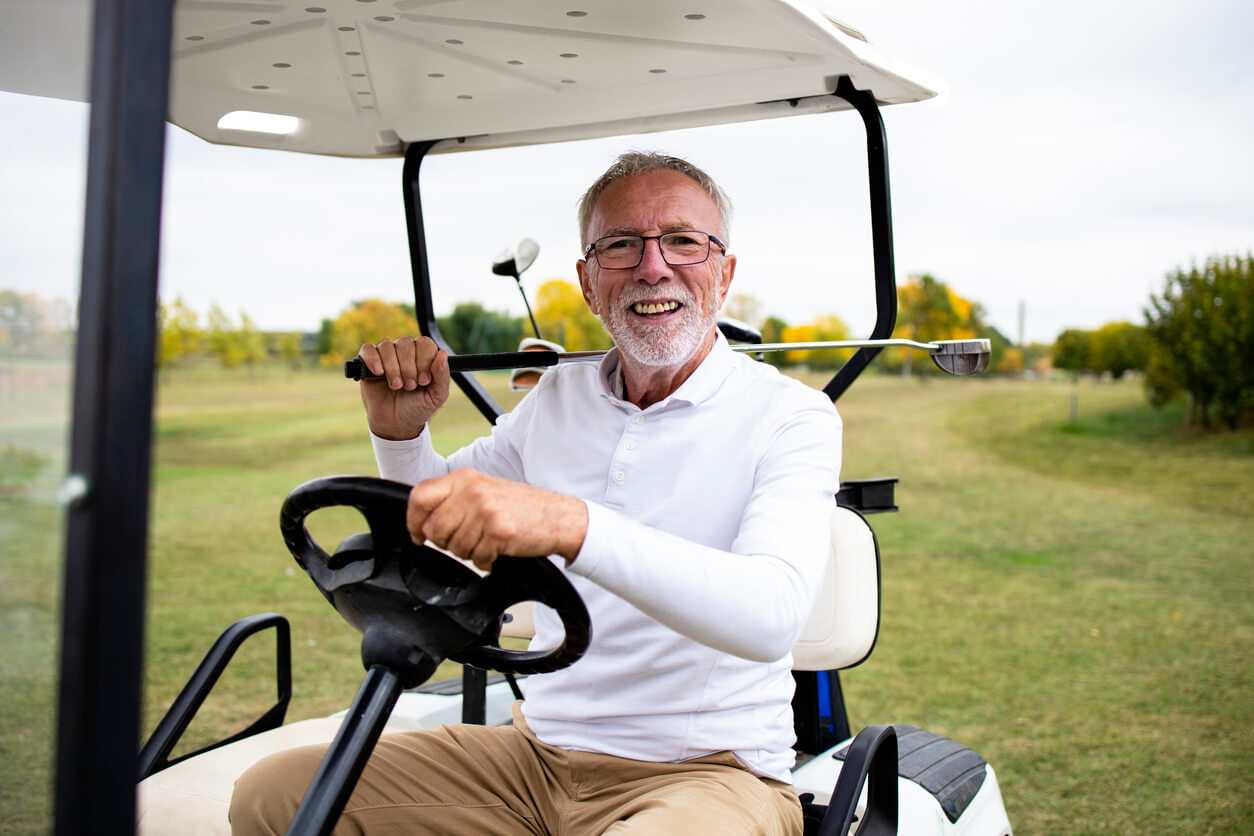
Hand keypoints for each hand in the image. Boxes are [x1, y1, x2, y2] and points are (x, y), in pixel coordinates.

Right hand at [358, 337, 449, 439]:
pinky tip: (379, 373)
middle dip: (408, 367)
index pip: (424, 343)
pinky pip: (367, 349)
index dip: (424, 360)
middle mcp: (405, 353)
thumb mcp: (436, 396)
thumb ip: (442, 376)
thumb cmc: (417, 408)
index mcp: (423, 357)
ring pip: (387, 346)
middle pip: (405, 343)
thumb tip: (442, 353)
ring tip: (396, 386)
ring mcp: (386, 357)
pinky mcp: (368, 364)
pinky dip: (373, 359)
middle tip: (409, 386)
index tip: (424, 381)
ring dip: (392, 368)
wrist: (396, 424)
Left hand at [407, 469, 587, 570]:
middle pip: (433, 529)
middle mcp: (472, 491)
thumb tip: (420, 519)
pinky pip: (476, 558)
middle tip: (465, 540)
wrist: (559, 517)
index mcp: (465, 478)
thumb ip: (453, 498)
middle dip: (445, 543)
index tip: (418, 535)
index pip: (420, 497)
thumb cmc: (520, 507)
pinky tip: (498, 549)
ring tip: (486, 542)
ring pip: (454, 547)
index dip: (413, 521)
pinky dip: (485, 561)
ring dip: (468, 552)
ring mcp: (486, 511)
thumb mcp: (483, 489)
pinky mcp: (499, 532)